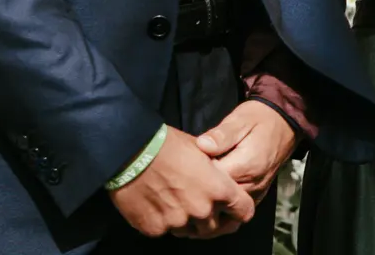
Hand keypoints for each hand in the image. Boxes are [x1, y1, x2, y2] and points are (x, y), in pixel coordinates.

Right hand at [108, 126, 255, 239]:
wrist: (131, 151)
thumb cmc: (167, 144)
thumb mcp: (200, 150)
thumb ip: (214, 171)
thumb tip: (218, 177)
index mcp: (218, 189)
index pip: (244, 211)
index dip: (239, 210)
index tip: (232, 209)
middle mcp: (202, 210)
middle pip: (213, 226)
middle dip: (208, 217)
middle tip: (195, 202)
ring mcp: (178, 222)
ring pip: (188, 230)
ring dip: (184, 220)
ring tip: (172, 200)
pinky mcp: (156, 228)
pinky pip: (164, 230)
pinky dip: (162, 220)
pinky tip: (154, 203)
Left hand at [197, 100, 296, 203]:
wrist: (284, 124)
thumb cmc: (259, 119)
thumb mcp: (240, 119)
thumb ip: (221, 134)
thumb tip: (201, 145)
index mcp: (247, 165)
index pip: (213, 180)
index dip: (197, 173)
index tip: (189, 162)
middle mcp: (253, 184)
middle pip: (219, 197)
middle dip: (203, 187)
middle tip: (191, 172)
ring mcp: (256, 192)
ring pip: (227, 205)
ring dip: (213, 196)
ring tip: (200, 180)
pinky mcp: (257, 196)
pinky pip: (237, 208)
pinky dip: (224, 203)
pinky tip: (214, 190)